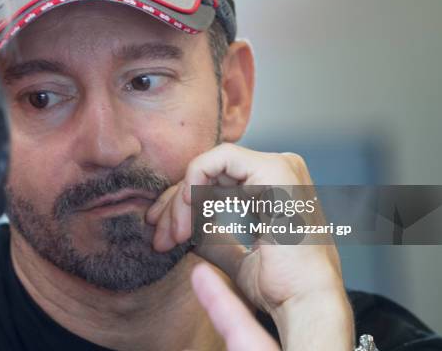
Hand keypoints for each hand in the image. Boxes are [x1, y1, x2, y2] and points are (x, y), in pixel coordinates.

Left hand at [146, 143, 353, 349]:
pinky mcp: (275, 170)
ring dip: (182, 199)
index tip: (163, 233)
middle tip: (158, 234)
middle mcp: (279, 173)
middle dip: (176, 203)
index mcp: (274, 190)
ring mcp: (280, 167)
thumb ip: (212, 236)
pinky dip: (196, 181)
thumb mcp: (235, 257)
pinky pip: (220, 159)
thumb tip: (186, 228)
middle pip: (209, 173)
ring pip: (209, 166)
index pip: (216, 182)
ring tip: (171, 234)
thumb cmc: (280, 286)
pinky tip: (188, 212)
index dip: (183, 204)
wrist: (304, 303)